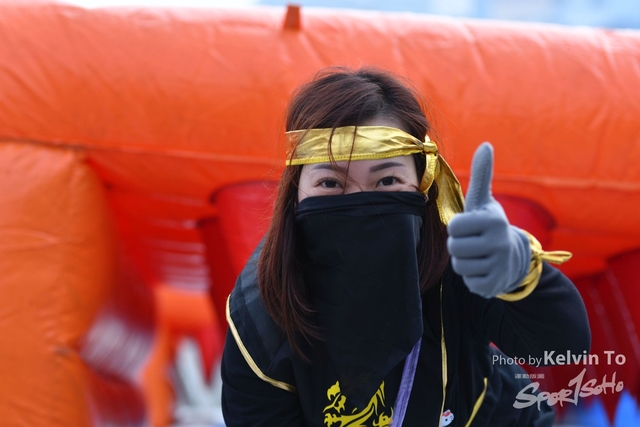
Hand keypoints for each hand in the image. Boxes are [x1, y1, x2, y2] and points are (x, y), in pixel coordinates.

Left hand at [446, 143, 529, 297]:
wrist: (514, 257)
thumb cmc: (489, 224)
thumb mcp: (483, 200)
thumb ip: (481, 174)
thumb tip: (485, 145)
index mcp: (494, 221)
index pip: (454, 226)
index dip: (458, 226)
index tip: (470, 226)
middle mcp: (499, 243)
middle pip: (454, 247)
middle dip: (459, 245)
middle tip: (473, 242)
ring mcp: (499, 266)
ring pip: (459, 265)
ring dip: (464, 260)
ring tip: (478, 255)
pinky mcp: (494, 285)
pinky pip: (467, 282)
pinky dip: (472, 277)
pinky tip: (483, 269)